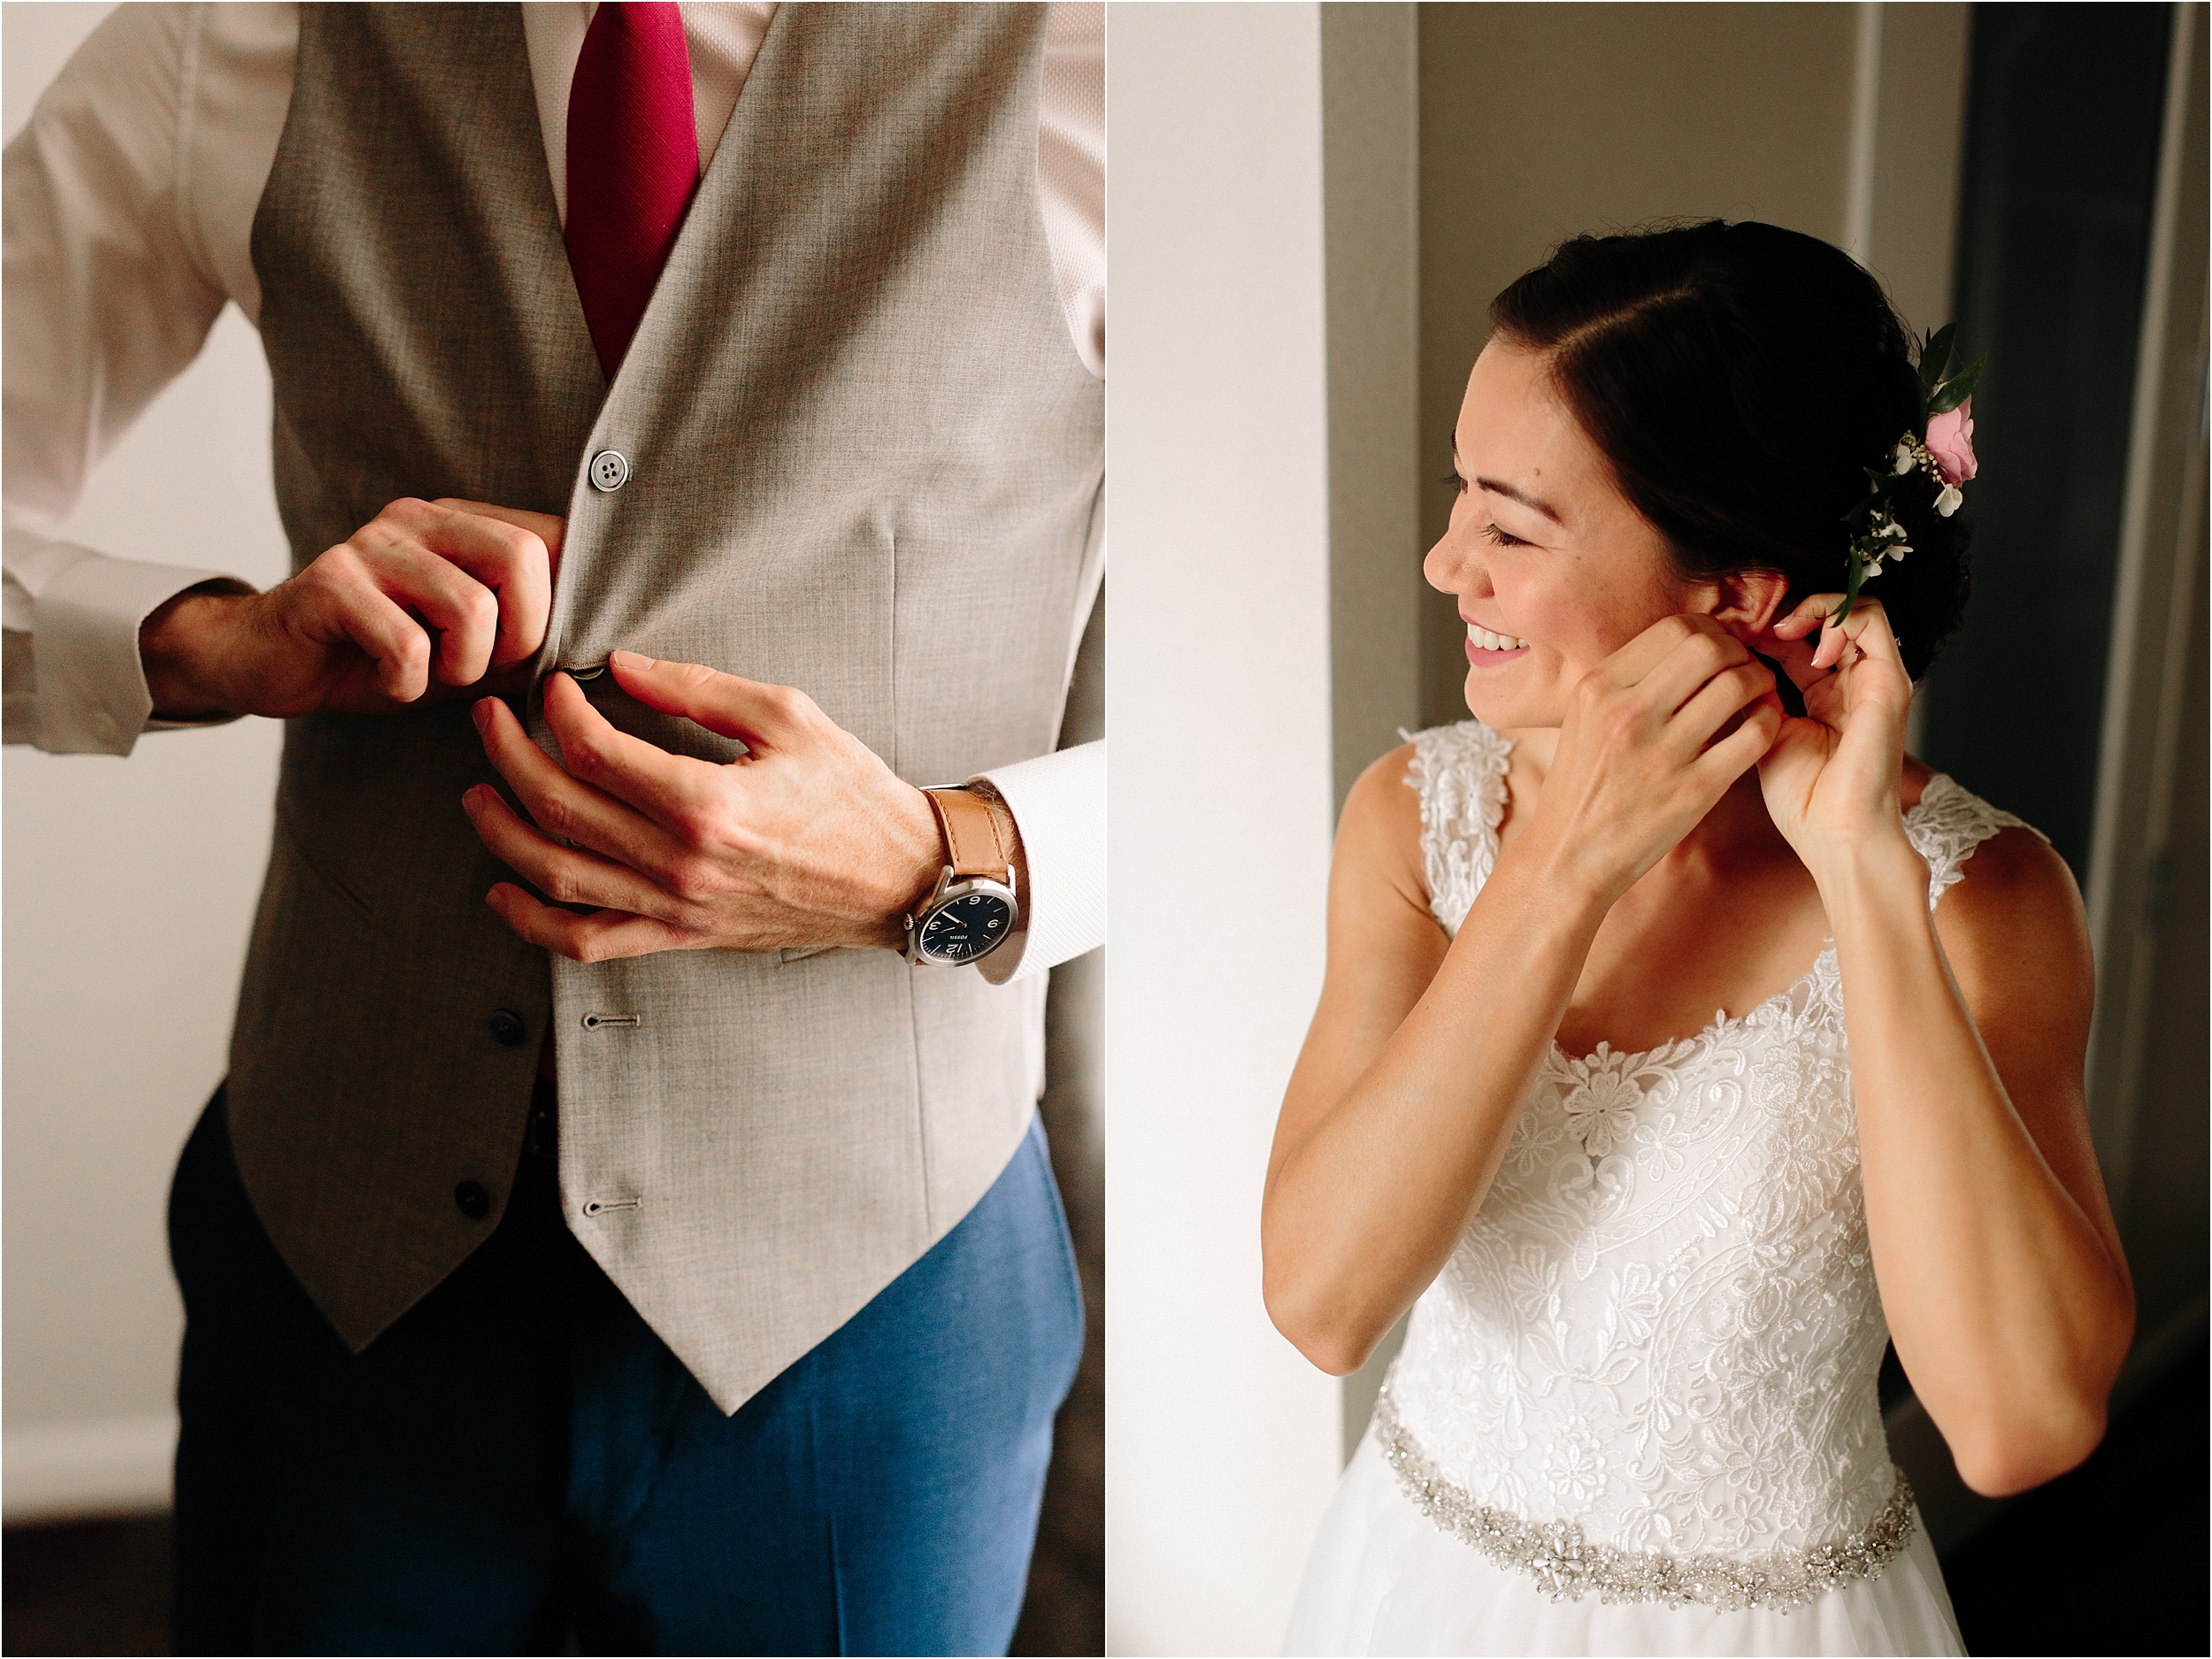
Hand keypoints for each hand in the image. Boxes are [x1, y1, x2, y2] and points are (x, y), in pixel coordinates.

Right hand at [138, 497, 561, 718]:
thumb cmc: (379, 658)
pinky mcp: (330, 583)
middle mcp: (417, 519)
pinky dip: (409, 683)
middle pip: (521, 560)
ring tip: (433, 677)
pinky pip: (407, 643)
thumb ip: (527, 641)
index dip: (559, 606)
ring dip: (462, 669)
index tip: (532, 652)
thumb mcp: (467, 651)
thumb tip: (598, 651)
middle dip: (521, 636)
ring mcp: (371, 545)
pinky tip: (390, 681)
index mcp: (459, 523)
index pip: (550, 540)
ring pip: (470, 608)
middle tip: (483, 671)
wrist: (269, 664)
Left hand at [463, 653, 943, 960]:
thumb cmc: (851, 794)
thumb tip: (619, 664)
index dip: (557, 711)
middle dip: (508, 754)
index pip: (593, 751)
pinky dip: (533, 920)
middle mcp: (681, 863)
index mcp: (706, 802)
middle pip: (558, 807)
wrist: (898, 877)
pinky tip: (505, 888)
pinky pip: (587, 942)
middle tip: (490, 720)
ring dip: (501, 831)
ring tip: (479, 792)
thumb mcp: (786, 715)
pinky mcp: (681, 936)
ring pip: (555, 875)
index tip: (552, 686)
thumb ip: (696, 688)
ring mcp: (676, 907)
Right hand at [1517, 614, 1783, 904]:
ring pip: (1736, 685)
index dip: (1711, 630)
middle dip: (1739, 651)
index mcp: (1597, 688)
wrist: (1568, 857)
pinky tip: (1763, 726)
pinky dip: (1769, 722)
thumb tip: (1682, 645)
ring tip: (1759, 693)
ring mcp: (1660, 753)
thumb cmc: (1581, 787)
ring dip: (1760, 681)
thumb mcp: (1583, 719)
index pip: (1673, 629)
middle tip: (1745, 667)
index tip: (1720, 647)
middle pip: (1708, 647)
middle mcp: (1626, 714)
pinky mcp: (1693, 791)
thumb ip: (1626, 681)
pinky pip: (1753, 737)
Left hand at [1752, 593, 1914, 871]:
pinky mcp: (1889, 682)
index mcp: (1823, 695)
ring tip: (1780, 630)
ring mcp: (1874, 679)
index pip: (1798, 639)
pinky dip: (1837, 618)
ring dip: (1813, 606)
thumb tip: (1725, 658)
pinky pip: (1871, 621)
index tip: (1729, 632)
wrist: (1837, 837)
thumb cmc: (1802, 799)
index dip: (1763, 627)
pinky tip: (1809, 649)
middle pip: (1827, 618)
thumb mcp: (1764, 733)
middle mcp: (1852, 682)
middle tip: (1752, 623)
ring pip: (1853, 608)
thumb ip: (1755, 694)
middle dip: (1787, 610)